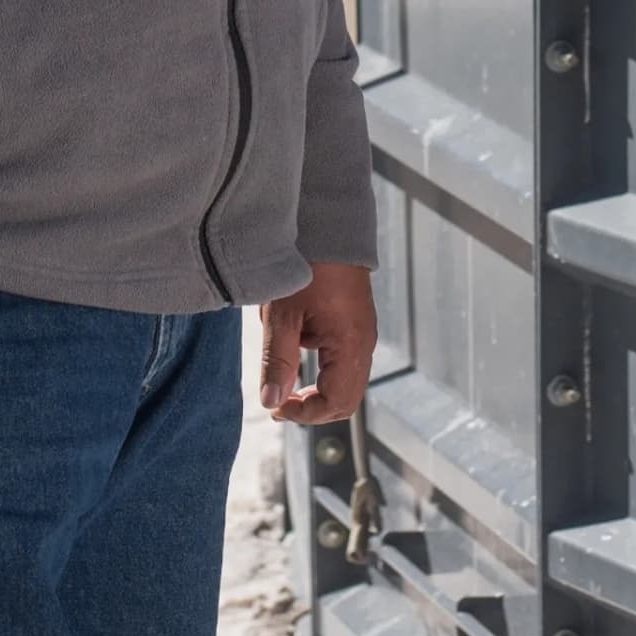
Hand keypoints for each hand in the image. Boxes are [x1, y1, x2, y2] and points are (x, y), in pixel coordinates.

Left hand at [258, 263, 377, 424]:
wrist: (327, 222)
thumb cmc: (306, 262)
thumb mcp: (283, 314)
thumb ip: (278, 361)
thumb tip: (272, 402)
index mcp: (351, 344)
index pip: (336, 402)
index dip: (306, 414)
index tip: (276, 408)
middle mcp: (363, 342)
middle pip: (345, 398)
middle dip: (312, 408)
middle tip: (279, 403)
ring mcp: (361, 332)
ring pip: (345, 382)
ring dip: (315, 389)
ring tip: (283, 379)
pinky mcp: (354, 323)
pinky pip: (342, 361)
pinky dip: (320, 369)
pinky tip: (294, 350)